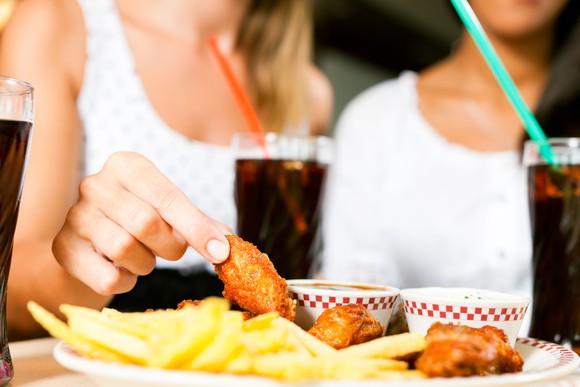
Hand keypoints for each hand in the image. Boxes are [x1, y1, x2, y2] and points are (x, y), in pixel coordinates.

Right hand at [52, 151, 231, 294]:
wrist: (90, 244)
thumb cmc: (137, 221)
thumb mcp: (169, 213)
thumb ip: (199, 224)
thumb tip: (229, 244)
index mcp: (128, 166)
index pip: (168, 198)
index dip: (197, 228)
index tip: (220, 252)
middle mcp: (96, 184)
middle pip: (146, 223)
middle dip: (170, 246)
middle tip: (171, 250)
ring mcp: (75, 215)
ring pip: (124, 249)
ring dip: (145, 264)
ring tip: (142, 256)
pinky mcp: (62, 248)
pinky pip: (107, 278)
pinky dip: (124, 282)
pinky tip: (121, 270)